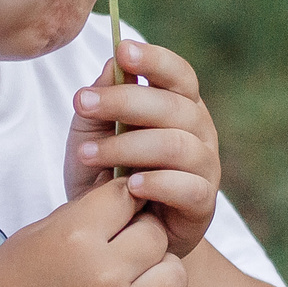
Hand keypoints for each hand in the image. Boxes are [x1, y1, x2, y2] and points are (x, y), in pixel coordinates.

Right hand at [0, 178, 194, 286]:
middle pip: (156, 233)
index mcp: (72, 236)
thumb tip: (121, 182)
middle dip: (141, 239)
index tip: (111, 221)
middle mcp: (102, 272)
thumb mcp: (30, 240)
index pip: (126, 195)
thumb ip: (78, 213)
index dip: (121, 204)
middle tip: (120, 257)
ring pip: (176, 274)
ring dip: (160, 277)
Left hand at [65, 39, 222, 256]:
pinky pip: (187, 187)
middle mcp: (199, 131)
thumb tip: (111, 63)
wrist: (117, 235)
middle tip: (81, 104)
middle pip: (174, 106)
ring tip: (88, 154)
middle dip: (124, 100)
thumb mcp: (91, 136)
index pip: (178, 74)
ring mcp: (205, 167)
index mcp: (178, 105)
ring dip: (128, 146)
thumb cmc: (106, 177)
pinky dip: (156, 183)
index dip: (155, 60)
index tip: (123, 51)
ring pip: (177, 145)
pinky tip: (127, 186)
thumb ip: (102, 102)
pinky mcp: (203, 204)